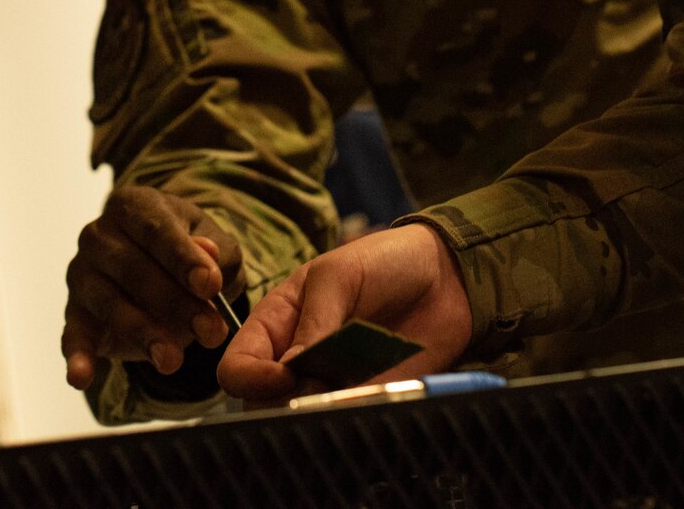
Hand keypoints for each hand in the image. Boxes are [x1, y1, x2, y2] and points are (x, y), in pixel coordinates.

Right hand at [62, 186, 241, 389]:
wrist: (165, 272)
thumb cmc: (190, 253)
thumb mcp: (216, 245)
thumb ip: (216, 251)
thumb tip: (207, 256)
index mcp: (133, 206)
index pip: (156, 229)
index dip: (184, 258)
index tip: (210, 286)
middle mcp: (99, 235)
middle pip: (133, 269)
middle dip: (175, 304)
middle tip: (211, 332)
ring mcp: (82, 273)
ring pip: (110, 303)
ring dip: (143, 334)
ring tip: (172, 361)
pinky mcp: (74, 312)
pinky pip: (73, 334)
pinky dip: (77, 356)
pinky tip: (81, 376)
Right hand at [217, 224, 471, 402]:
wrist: (446, 277)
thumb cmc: (383, 262)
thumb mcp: (339, 277)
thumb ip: (314, 322)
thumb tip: (290, 370)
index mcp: (276, 324)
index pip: (237, 366)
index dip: (250, 378)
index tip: (284, 375)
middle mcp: (295, 360)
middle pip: (261, 404)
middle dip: (283, 403)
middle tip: (319, 387)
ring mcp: (329, 384)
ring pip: (301, 420)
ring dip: (318, 413)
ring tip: (350, 389)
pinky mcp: (365, 400)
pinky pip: (346, 421)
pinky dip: (351, 417)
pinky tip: (371, 397)